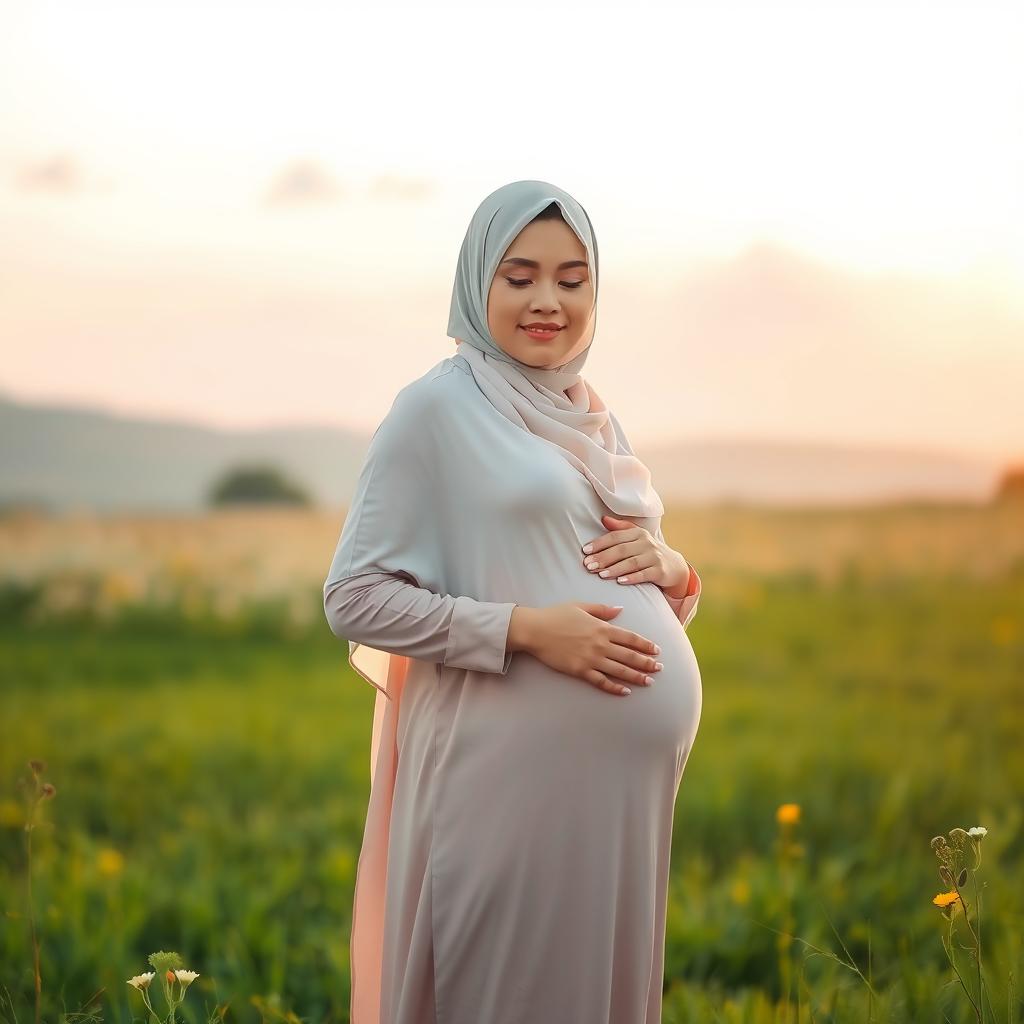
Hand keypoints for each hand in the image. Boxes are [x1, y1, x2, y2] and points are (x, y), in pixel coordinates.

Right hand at [507, 603, 662, 696]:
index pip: (630, 638)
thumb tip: (620, 609)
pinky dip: (615, 687)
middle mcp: (600, 644)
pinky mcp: (580, 671)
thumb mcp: (581, 606)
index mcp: (601, 627)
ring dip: (636, 676)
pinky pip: (601, 681)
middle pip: (629, 656)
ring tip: (649, 681)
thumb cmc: (556, 615)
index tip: (657, 650)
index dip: (645, 645)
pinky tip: (625, 691)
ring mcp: (590, 659)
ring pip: (619, 670)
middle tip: (659, 669)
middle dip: (646, 662)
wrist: (535, 630)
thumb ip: (602, 609)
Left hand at [581, 514, 689, 593]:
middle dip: (603, 558)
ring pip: (632, 562)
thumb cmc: (648, 551)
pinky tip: (620, 581)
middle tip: (588, 565)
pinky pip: (644, 574)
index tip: (585, 551)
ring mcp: (654, 557)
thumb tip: (603, 518)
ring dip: (615, 568)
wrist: (674, 566)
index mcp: (638, 533)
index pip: (615, 537)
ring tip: (600, 574)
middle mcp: (647, 543)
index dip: (600, 543)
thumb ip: (620, 528)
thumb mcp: (637, 537)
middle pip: (621, 550)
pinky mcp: (660, 571)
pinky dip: (632, 578)